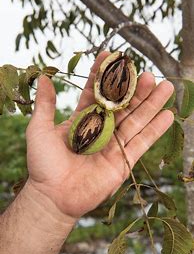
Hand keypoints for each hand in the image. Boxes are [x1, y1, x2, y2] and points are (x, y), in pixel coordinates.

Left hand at [26, 52, 173, 222]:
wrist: (53, 196)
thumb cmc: (43, 164)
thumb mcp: (39, 130)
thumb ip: (45, 104)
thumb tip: (43, 77)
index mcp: (82, 120)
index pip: (95, 93)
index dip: (103, 76)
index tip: (112, 56)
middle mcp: (101, 130)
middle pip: (122, 106)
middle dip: (135, 90)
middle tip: (148, 74)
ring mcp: (114, 146)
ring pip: (136, 121)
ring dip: (151, 105)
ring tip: (165, 87)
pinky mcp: (123, 162)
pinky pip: (142, 144)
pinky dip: (155, 130)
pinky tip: (168, 115)